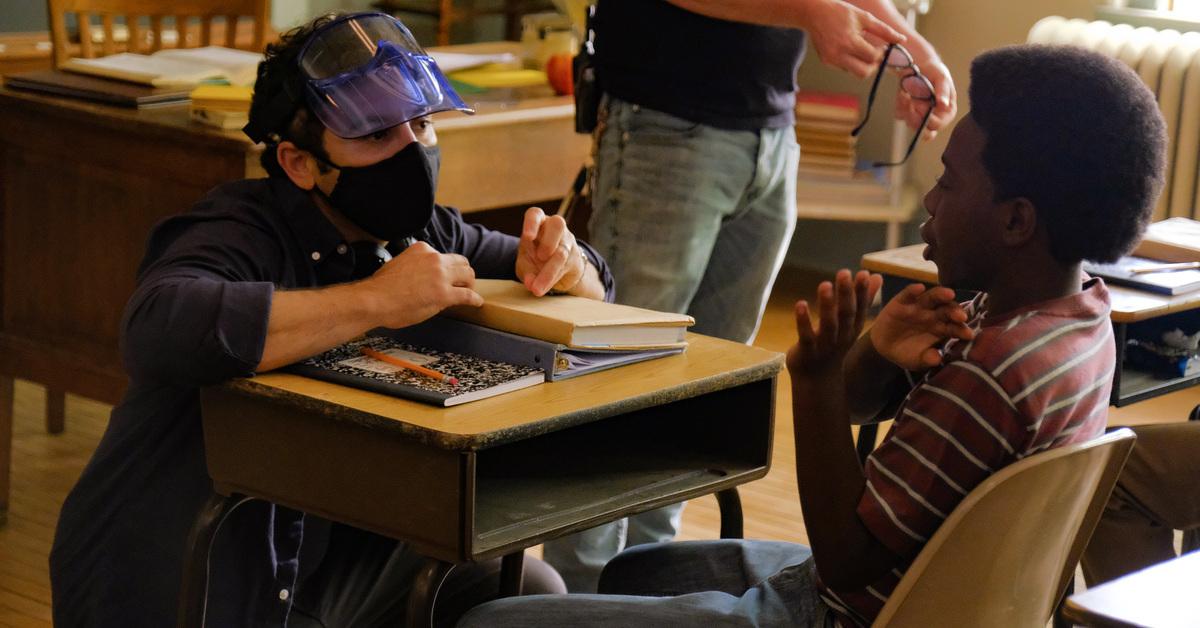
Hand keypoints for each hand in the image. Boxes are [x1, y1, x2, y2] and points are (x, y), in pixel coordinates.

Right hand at [363, 241, 482, 327]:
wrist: (374, 300)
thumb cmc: (381, 288)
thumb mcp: (399, 264)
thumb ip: (415, 265)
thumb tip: (423, 276)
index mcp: (422, 249)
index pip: (442, 256)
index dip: (446, 268)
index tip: (445, 276)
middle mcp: (434, 258)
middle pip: (461, 262)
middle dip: (463, 273)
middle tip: (463, 282)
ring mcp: (440, 276)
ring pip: (468, 275)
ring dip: (470, 284)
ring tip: (470, 291)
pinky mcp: (444, 294)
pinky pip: (468, 295)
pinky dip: (474, 299)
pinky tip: (476, 303)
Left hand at [515, 206, 586, 295]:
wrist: (555, 271)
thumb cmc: (535, 260)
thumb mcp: (525, 264)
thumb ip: (526, 272)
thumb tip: (530, 283)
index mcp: (538, 224)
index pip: (535, 214)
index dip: (531, 223)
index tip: (528, 237)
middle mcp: (554, 229)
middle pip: (558, 224)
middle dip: (549, 241)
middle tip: (540, 257)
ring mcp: (567, 241)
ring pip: (562, 251)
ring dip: (549, 271)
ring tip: (536, 288)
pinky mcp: (574, 257)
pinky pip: (565, 267)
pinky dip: (552, 279)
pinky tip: (543, 287)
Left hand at [787, 269, 882, 377]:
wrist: (817, 379)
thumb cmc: (834, 344)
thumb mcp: (850, 323)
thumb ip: (863, 299)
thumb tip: (876, 276)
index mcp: (853, 327)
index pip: (861, 308)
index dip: (862, 291)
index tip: (863, 273)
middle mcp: (842, 336)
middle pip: (846, 314)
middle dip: (846, 293)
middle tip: (844, 273)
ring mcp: (825, 344)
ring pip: (828, 324)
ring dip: (826, 305)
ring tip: (824, 284)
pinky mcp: (807, 350)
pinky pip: (806, 335)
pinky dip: (803, 320)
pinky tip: (800, 304)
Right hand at [801, 0, 905, 77]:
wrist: (814, 13)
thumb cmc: (841, 12)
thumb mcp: (864, 18)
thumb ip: (884, 31)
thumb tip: (901, 40)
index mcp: (849, 41)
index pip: (872, 57)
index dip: (881, 54)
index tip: (883, 47)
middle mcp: (838, 53)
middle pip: (863, 72)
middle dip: (873, 66)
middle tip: (875, 55)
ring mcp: (830, 59)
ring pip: (854, 71)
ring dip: (862, 63)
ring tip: (860, 47)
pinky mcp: (826, 61)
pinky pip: (844, 67)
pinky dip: (850, 60)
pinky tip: (847, 47)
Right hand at [869, 283, 973, 370]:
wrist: (884, 346)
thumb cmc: (906, 352)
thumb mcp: (916, 360)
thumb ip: (927, 359)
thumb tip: (936, 359)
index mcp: (941, 329)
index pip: (955, 327)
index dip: (962, 330)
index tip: (968, 335)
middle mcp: (933, 314)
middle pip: (947, 309)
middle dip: (955, 311)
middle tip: (962, 317)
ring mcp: (918, 306)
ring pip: (932, 297)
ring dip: (941, 295)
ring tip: (949, 294)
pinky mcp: (902, 301)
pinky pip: (908, 294)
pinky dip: (913, 290)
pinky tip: (919, 288)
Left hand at [896, 51, 956, 136]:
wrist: (919, 65)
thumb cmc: (934, 71)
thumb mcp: (941, 77)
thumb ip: (944, 90)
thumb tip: (944, 104)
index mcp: (947, 111)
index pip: (938, 125)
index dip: (928, 118)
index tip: (919, 105)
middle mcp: (935, 117)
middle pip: (925, 132)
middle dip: (916, 119)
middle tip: (911, 103)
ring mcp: (920, 117)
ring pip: (911, 124)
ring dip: (907, 110)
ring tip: (906, 94)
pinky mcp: (907, 113)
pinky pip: (901, 115)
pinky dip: (900, 105)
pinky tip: (903, 93)